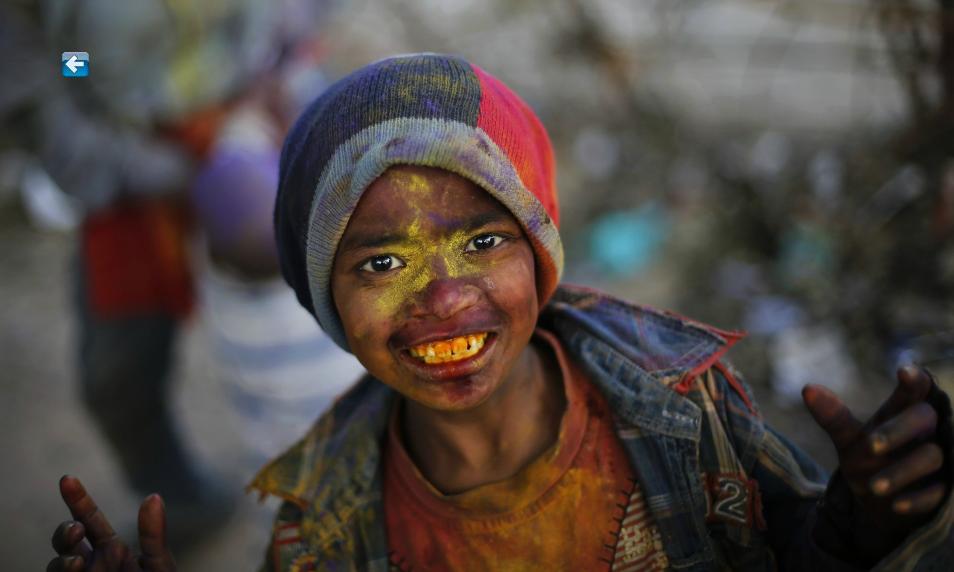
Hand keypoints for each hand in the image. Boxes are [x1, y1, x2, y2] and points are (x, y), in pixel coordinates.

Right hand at [47, 475, 175, 571]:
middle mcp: (91, 564)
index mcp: (112, 549)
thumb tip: (154, 496)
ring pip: (57, 565)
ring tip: (78, 563)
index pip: (90, 519)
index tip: (67, 478)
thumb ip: (154, 535)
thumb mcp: (159, 567)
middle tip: (78, 531)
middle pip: (66, 539)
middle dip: (66, 531)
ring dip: (62, 561)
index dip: (77, 499)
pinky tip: (77, 569)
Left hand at [802, 365, 948, 557]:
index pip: (916, 388)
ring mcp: (939, 458)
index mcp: (903, 412)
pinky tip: (897, 504)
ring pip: (931, 456)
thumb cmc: (869, 460)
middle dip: (898, 430)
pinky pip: (938, 492)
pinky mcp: (944, 489)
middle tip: (870, 446)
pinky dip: (917, 499)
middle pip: (924, 417)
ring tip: (874, 486)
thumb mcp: (849, 439)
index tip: (904, 372)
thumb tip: (807, 388)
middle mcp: (927, 431)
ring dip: (900, 471)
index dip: (915, 379)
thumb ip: (833, 416)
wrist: (881, 503)